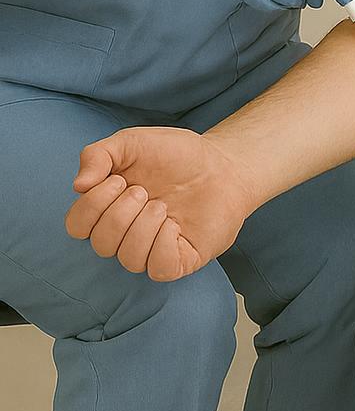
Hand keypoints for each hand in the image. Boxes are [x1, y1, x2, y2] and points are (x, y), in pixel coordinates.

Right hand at [65, 125, 258, 281]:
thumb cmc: (176, 155)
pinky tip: (175, 224)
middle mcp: (126, 234)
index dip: (91, 206)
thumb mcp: (132, 142)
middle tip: (144, 191)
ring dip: (144, 225)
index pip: (77, 225)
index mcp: (109, 208)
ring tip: (163, 205)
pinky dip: (163, 243)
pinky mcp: (178, 261)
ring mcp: (151, 250)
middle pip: (100, 244)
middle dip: (120, 213)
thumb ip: (98, 154)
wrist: (221, 163)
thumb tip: (78, 185)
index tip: (118, 180)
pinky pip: (158, 268)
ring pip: (128, 258)